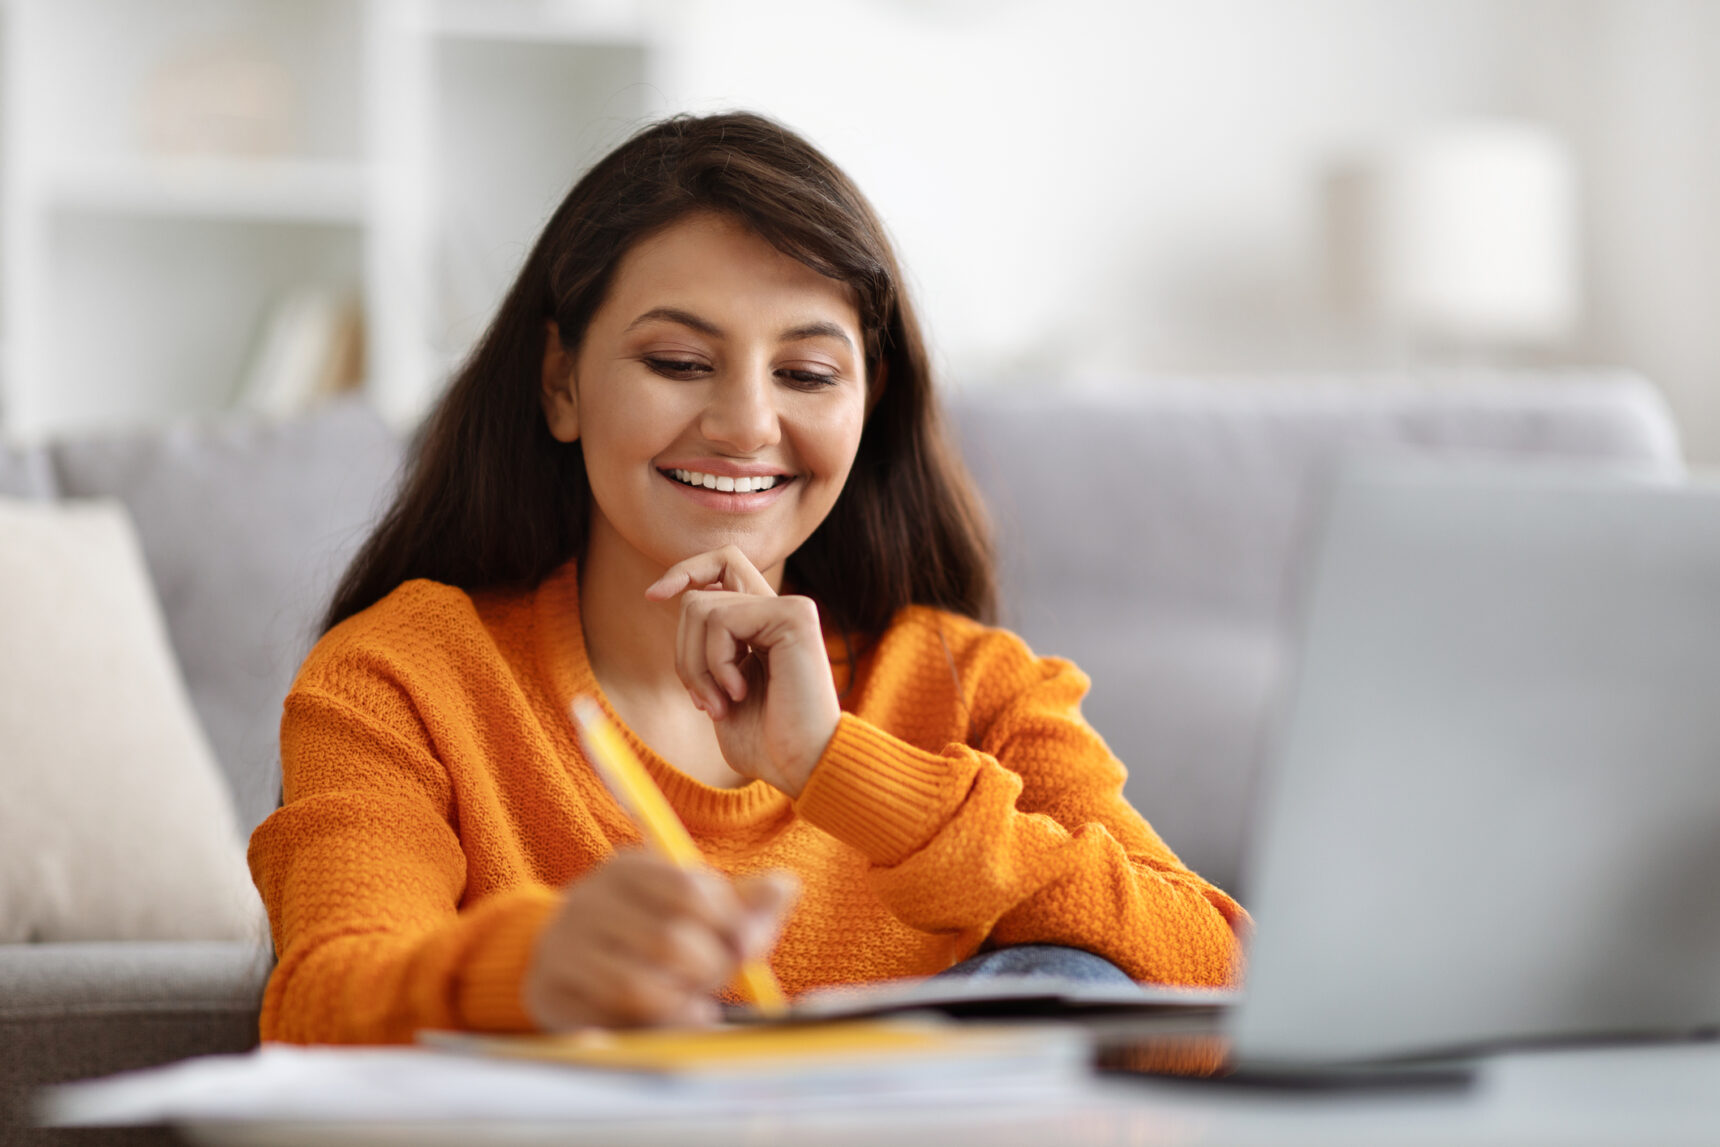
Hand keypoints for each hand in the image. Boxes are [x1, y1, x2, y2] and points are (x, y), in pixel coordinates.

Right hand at [524, 851, 797, 1029]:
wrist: (570, 957)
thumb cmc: (651, 929)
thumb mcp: (697, 906)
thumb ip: (746, 902)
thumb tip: (785, 889)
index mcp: (628, 868)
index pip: (691, 892)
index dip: (732, 925)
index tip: (752, 948)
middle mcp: (588, 901)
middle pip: (669, 942)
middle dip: (710, 968)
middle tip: (716, 978)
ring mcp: (563, 950)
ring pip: (637, 987)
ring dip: (682, 1004)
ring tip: (695, 1004)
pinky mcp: (550, 997)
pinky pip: (608, 1023)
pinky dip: (650, 1029)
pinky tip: (668, 1024)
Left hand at [646, 545, 841, 797]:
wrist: (803, 766)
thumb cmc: (765, 744)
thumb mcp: (719, 693)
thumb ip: (704, 651)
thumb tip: (674, 600)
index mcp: (764, 626)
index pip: (723, 565)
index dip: (685, 571)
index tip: (653, 596)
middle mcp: (778, 610)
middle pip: (698, 594)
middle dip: (683, 652)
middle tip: (703, 701)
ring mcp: (789, 609)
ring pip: (701, 607)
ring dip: (696, 667)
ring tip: (720, 705)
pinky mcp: (793, 615)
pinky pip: (721, 620)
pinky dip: (715, 664)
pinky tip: (739, 694)